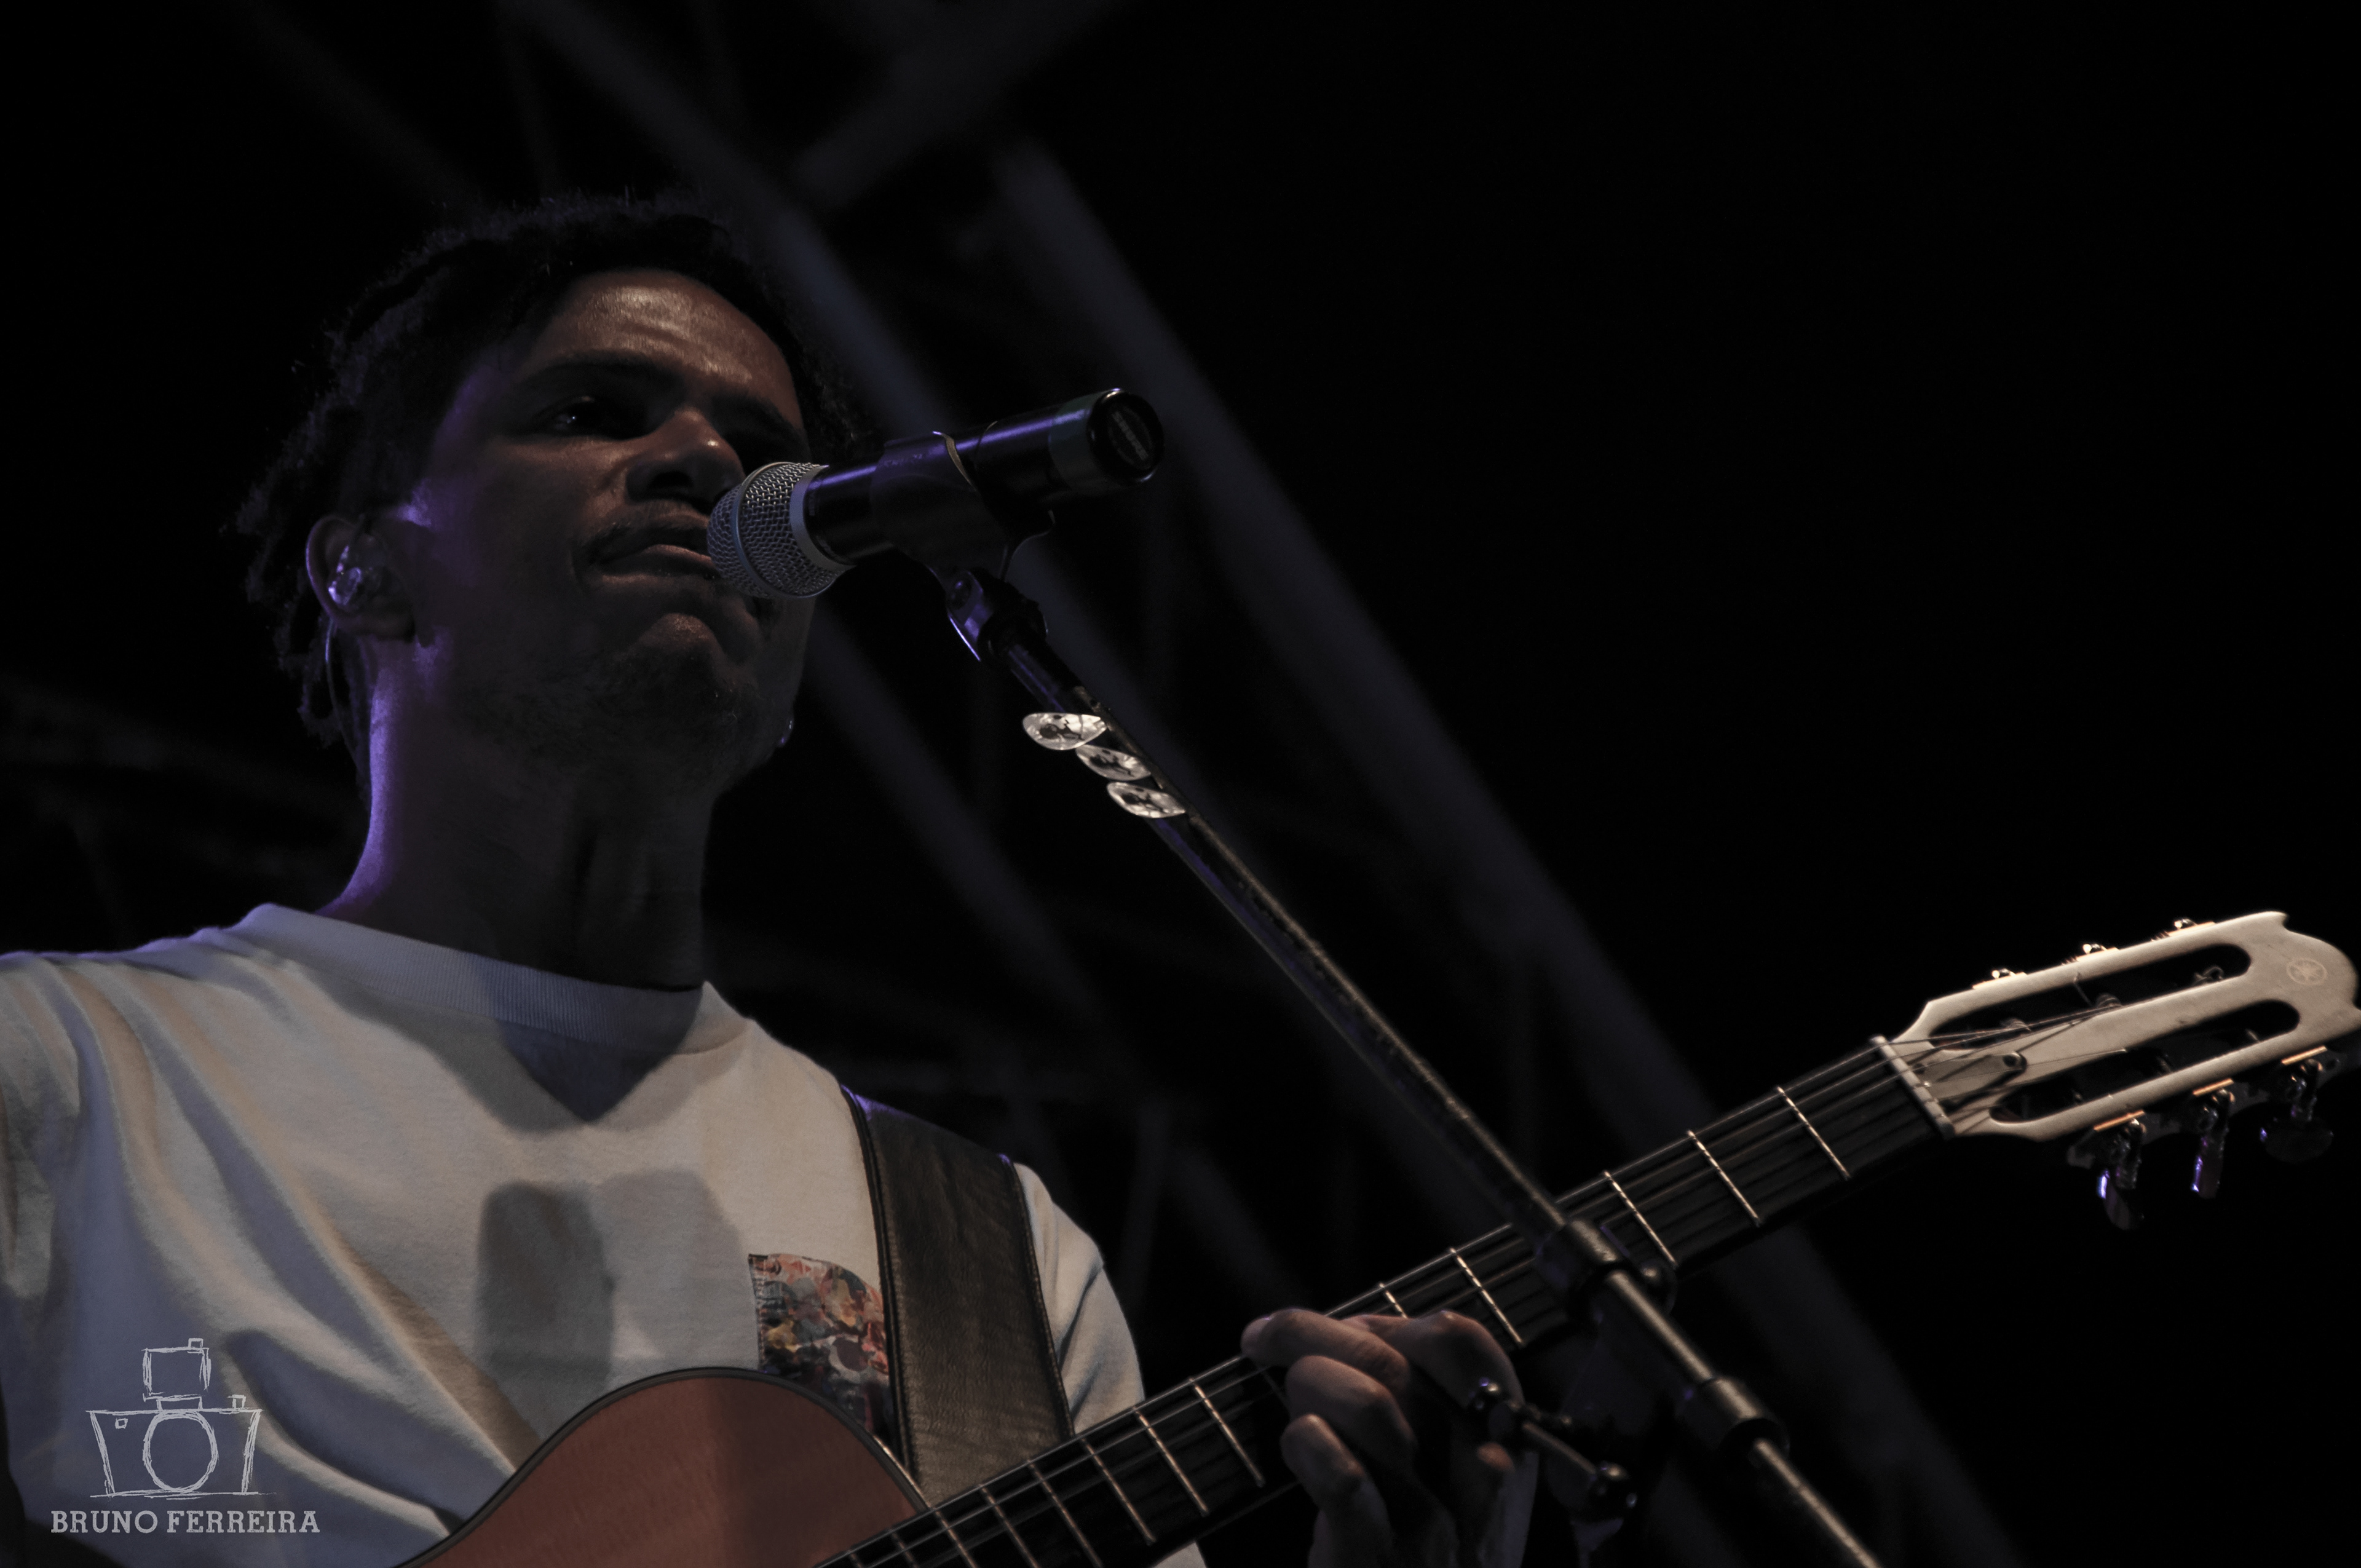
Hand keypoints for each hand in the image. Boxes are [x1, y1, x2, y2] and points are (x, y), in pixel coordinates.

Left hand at [1241, 1308, 1535, 1566]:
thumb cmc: (1431, 1562)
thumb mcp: (1463, 1488)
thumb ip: (1431, 1415)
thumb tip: (1357, 1336)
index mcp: (1505, 1446)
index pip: (1464, 1342)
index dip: (1394, 1319)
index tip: (1352, 1326)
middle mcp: (1476, 1478)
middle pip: (1397, 1361)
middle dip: (1318, 1331)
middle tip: (1271, 1336)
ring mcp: (1428, 1522)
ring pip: (1369, 1403)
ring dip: (1309, 1380)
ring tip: (1289, 1399)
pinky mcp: (1373, 1556)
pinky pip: (1341, 1473)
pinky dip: (1307, 1441)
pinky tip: (1298, 1445)